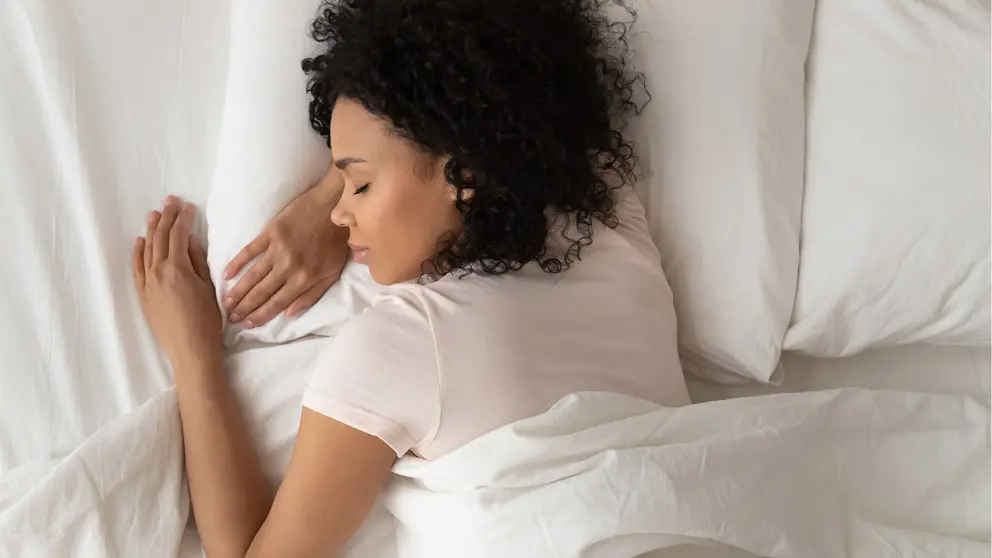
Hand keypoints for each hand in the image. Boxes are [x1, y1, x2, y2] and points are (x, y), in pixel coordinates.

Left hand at [133, 196, 221, 360]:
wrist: (190, 348)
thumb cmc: (206, 320)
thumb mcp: (209, 287)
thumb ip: (198, 261)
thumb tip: (190, 240)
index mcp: (177, 268)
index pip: (178, 236)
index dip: (183, 219)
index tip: (188, 207)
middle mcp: (158, 272)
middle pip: (160, 238)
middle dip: (166, 217)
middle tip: (170, 201)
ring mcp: (148, 284)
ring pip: (146, 250)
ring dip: (151, 230)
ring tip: (154, 214)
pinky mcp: (143, 295)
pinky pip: (137, 268)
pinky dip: (137, 253)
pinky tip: (139, 241)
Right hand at [222, 175, 348, 327]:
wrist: (334, 207)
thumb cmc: (336, 242)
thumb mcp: (332, 273)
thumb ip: (312, 295)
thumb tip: (289, 314)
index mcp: (304, 279)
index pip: (278, 303)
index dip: (261, 315)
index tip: (248, 325)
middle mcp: (288, 267)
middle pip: (262, 292)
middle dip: (245, 308)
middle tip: (231, 318)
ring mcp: (277, 249)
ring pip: (253, 275)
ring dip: (238, 291)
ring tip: (226, 302)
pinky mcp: (270, 233)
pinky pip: (249, 251)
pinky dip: (236, 263)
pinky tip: (226, 275)